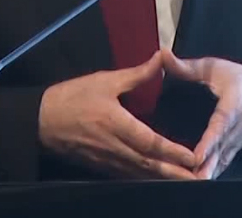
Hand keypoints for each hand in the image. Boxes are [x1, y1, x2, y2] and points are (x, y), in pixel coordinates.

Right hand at [39, 51, 199, 179]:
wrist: (41, 121)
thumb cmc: (72, 97)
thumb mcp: (104, 80)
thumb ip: (137, 74)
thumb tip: (162, 58)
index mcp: (116, 123)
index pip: (150, 142)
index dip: (173, 151)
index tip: (194, 156)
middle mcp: (114, 147)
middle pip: (150, 165)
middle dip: (176, 174)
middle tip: (200, 180)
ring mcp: (108, 160)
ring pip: (142, 175)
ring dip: (165, 180)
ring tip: (188, 184)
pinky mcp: (103, 167)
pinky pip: (130, 176)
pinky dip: (148, 180)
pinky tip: (161, 181)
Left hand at [161, 48, 241, 179]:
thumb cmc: (238, 78)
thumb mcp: (214, 67)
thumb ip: (186, 67)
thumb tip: (162, 55)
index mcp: (233, 105)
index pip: (220, 126)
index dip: (209, 142)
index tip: (196, 156)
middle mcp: (238, 127)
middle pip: (221, 150)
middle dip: (206, 167)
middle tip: (190, 180)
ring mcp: (238, 140)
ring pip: (222, 161)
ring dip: (208, 173)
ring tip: (190, 184)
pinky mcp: (236, 147)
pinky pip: (223, 163)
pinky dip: (211, 173)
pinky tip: (196, 182)